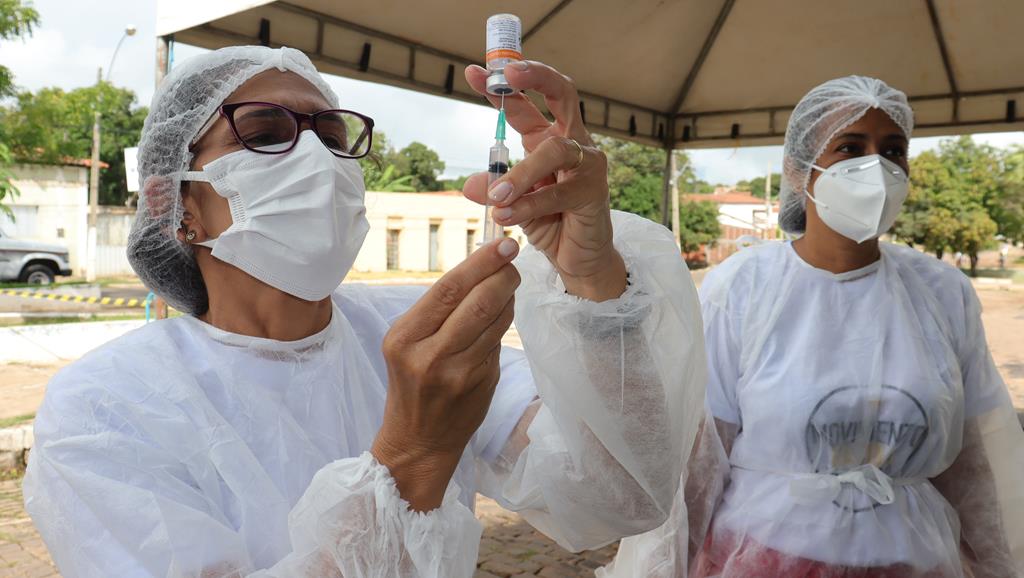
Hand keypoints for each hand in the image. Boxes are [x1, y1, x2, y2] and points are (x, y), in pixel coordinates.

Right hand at [372, 238, 520, 510]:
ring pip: (495, 320)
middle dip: (502, 274)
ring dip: (508, 295)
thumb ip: (439, 312)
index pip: (448, 289)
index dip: (480, 262)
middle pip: (477, 301)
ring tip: (509, 280)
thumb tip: (480, 268)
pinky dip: (504, 321)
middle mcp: (428, 355)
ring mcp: (457, 372)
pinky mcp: (480, 384)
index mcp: (404, 337)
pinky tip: (503, 312)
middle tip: (514, 256)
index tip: (502, 243)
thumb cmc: (412, 385)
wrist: (418, 442)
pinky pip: (498, 342)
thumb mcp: (409, 345)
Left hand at [463, 61, 625, 301]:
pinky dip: (529, 205)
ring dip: (520, 173)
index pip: (525, 103)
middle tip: (506, 76)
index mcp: (548, 139)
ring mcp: (587, 164)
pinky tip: (506, 215)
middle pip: (561, 93)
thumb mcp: (512, 204)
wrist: (579, 259)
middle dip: (535, 77)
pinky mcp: (594, 191)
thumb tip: (470, 185)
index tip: (472, 73)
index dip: (501, 86)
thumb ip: (494, 190)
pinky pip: (558, 192)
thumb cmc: (550, 224)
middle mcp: (571, 143)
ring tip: (496, 197)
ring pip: (554, 150)